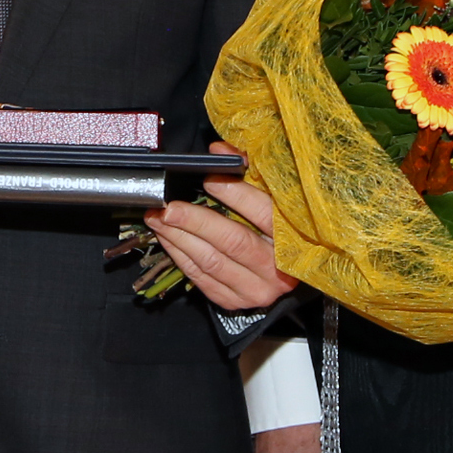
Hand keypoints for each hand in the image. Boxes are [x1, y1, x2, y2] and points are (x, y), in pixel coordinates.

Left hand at [145, 143, 298, 310]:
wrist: (281, 274)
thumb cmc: (274, 228)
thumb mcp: (270, 197)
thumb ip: (247, 172)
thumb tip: (218, 151)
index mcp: (292, 238)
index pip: (264, 215)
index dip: (236, 196)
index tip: (209, 180)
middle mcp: (277, 269)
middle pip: (232, 241)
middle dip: (195, 221)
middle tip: (169, 206)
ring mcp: (255, 289)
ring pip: (211, 261)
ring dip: (179, 237)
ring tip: (159, 218)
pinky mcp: (234, 301)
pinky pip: (200, 278)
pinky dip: (179, 255)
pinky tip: (167, 237)